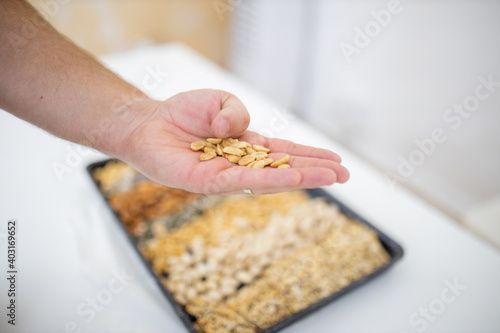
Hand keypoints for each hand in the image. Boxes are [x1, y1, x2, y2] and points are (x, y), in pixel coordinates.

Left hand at [119, 89, 348, 194]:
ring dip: (301, 177)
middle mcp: (241, 164)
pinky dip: (269, 179)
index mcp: (247, 145)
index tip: (337, 161)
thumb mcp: (219, 100)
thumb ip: (237, 111)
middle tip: (345, 175)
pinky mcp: (209, 181)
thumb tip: (238, 128)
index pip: (285, 152)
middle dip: (315, 171)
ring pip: (270, 179)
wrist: (149, 124)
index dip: (310, 156)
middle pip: (284, 168)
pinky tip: (292, 177)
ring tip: (330, 178)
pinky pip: (243, 181)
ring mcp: (227, 175)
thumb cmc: (183, 113)